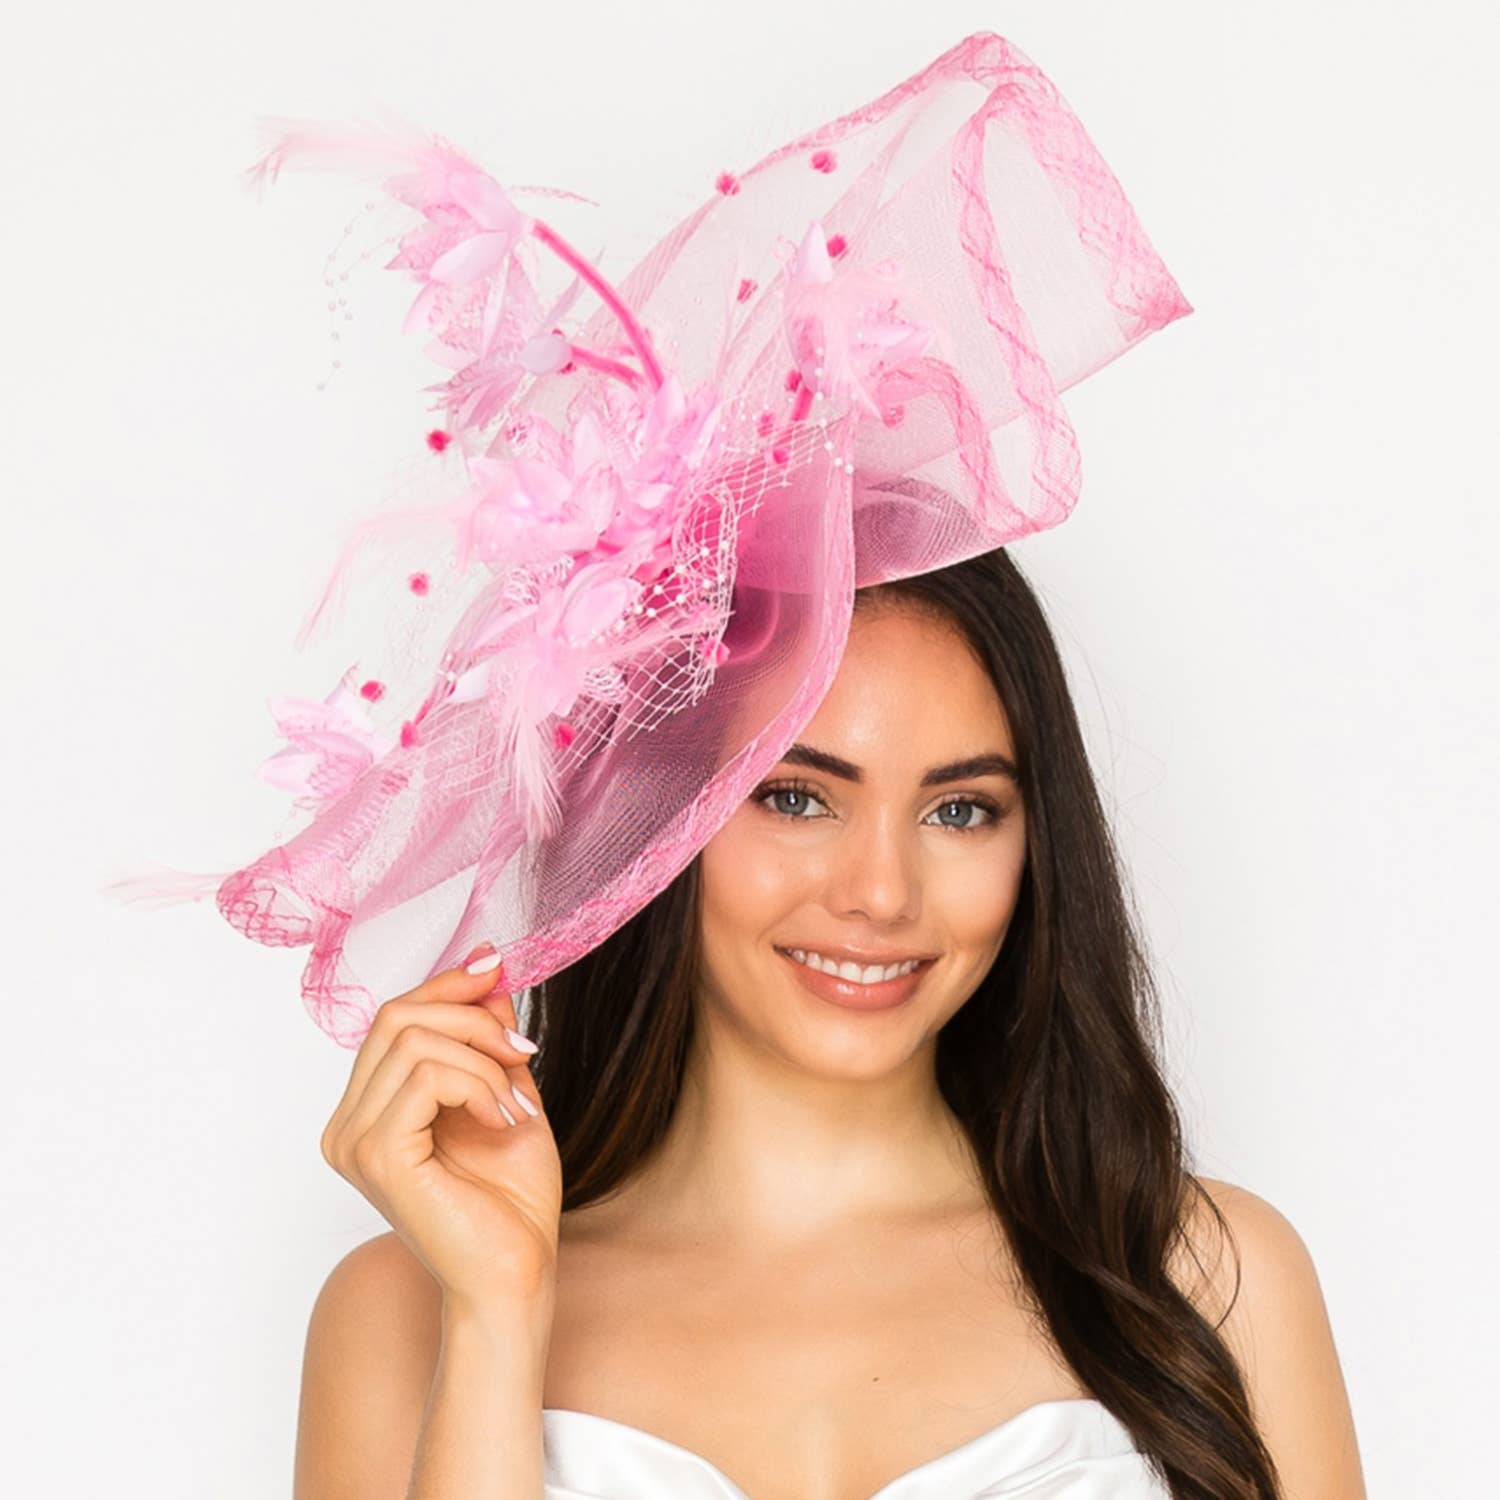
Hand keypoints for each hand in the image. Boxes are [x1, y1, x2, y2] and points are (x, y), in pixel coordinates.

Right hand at [319, 947, 561, 1311]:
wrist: (518, 1273)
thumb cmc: (512, 1199)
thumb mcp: (505, 1091)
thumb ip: (487, 1035)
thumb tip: (486, 968)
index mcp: (367, 1110)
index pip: (393, 1017)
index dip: (446, 985)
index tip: (497, 966)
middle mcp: (346, 1125)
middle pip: (398, 1017)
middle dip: (472, 1018)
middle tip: (523, 1052)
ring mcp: (355, 1141)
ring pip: (415, 1041)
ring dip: (483, 1059)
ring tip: (515, 1103)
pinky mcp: (380, 1156)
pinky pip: (427, 1076)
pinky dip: (478, 1084)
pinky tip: (504, 1118)